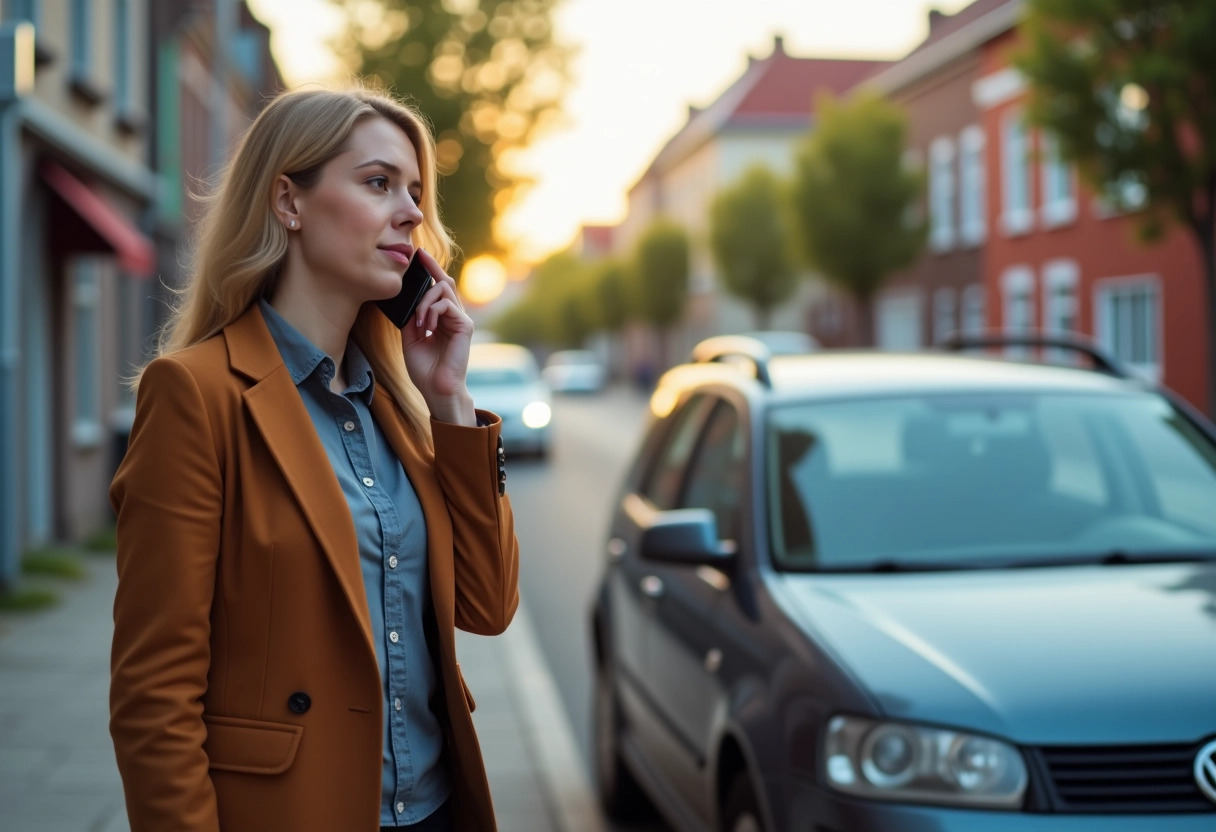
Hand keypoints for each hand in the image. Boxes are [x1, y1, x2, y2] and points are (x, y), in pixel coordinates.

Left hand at [400, 249, 475, 424]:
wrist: (437, 390)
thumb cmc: (425, 369)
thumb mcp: (411, 338)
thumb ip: (411, 318)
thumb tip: (406, 299)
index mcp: (442, 319)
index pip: (438, 288)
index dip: (430, 269)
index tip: (419, 254)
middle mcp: (454, 316)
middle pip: (444, 282)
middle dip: (431, 268)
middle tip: (417, 257)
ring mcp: (461, 320)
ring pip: (444, 289)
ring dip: (425, 301)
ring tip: (419, 321)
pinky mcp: (465, 326)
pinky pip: (446, 305)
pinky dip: (432, 312)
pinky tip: (426, 327)